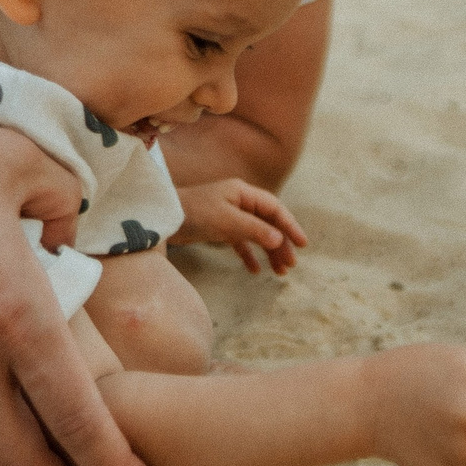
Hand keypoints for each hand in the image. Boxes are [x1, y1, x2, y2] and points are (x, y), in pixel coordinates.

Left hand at [170, 178, 307, 273]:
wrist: (163, 218)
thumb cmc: (195, 213)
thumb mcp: (227, 221)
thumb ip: (254, 230)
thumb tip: (279, 241)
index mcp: (244, 193)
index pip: (275, 209)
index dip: (290, 225)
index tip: (302, 244)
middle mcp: (239, 202)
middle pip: (268, 223)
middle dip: (282, 244)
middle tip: (291, 265)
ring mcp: (230, 215)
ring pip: (257, 234)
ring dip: (269, 252)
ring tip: (279, 272)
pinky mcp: (219, 228)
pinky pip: (240, 242)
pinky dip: (248, 255)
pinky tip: (254, 270)